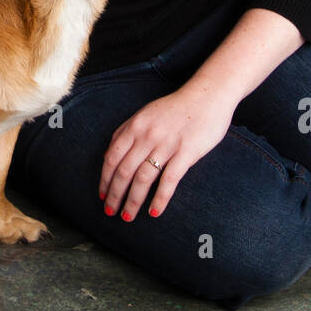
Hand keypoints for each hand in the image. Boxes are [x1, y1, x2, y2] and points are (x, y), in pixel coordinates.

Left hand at [99, 89, 234, 221]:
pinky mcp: (187, 152)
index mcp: (135, 126)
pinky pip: (169, 180)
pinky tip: (154, 212)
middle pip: (124, 171)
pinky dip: (159, 198)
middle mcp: (147, 135)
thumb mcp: (146, 113)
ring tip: (128, 216)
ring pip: (143, 179)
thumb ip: (127, 131)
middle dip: (115, 195)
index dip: (105, 179)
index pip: (112, 158)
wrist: (208, 95)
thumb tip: (109, 155)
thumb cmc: (176, 107)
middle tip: (110, 211)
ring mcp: (167, 144)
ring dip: (133, 201)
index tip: (102, 194)